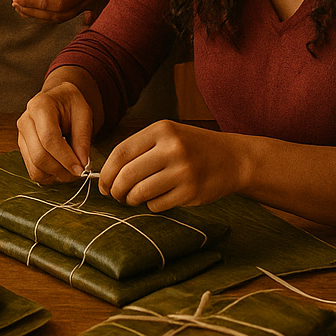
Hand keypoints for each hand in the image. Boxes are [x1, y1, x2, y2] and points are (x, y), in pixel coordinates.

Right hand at [18, 81, 93, 181]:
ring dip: (56, 175)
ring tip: (71, 170)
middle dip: (62, 170)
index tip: (81, 169)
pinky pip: (33, 171)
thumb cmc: (71, 105)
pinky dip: (49, 176)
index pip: (49, 139)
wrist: (58, 100)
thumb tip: (82, 164)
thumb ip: (83, 138)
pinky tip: (62, 168)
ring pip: (35, 167)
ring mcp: (21, 136)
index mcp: (40, 107)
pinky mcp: (23, 148)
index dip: (65, 158)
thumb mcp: (84, 114)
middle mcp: (25, 121)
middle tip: (80, 172)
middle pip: (39, 156)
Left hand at [97, 120, 245, 210]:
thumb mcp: (168, 135)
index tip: (103, 183)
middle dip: (115, 189)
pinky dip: (151, 205)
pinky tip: (157, 198)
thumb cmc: (193, 147)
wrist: (233, 158)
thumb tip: (108, 173)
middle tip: (114, 195)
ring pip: (140, 193)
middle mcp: (172, 149)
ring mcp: (183, 172)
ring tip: (133, 198)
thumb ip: (140, 148)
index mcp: (162, 130)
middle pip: (127, 175)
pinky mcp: (191, 192)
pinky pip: (157, 205)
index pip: (121, 152)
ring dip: (131, 199)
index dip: (107, 171)